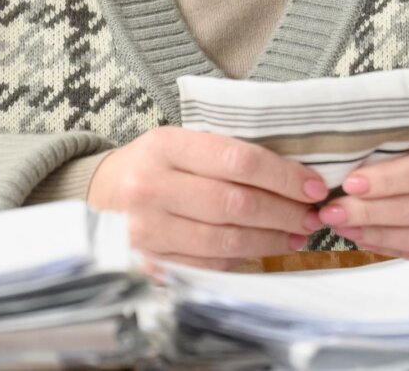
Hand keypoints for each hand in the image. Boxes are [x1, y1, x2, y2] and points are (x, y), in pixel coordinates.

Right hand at [89, 127, 328, 269]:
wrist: (96, 195)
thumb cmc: (149, 164)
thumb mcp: (177, 142)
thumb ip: (223, 153)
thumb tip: (289, 175)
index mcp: (164, 146)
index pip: (237, 160)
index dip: (282, 175)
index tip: (312, 185)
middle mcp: (153, 187)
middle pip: (236, 203)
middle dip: (284, 211)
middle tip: (311, 215)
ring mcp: (149, 230)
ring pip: (226, 240)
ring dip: (271, 240)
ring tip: (295, 235)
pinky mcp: (150, 262)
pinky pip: (209, 264)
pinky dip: (243, 259)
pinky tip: (264, 251)